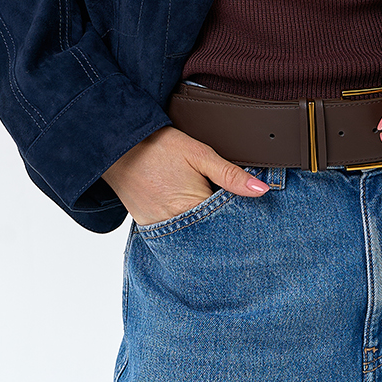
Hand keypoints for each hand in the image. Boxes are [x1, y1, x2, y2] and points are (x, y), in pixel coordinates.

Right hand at [101, 125, 270, 226]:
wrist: (118, 145)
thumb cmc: (159, 146)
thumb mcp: (199, 153)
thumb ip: (230, 174)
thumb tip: (262, 190)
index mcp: (193, 208)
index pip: (227, 224)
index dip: (241, 217)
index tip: (253, 217)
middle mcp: (175, 226)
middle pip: (210, 234)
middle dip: (223, 227)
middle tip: (231, 215)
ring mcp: (158, 229)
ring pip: (192, 236)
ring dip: (203, 229)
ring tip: (209, 212)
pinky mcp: (147, 227)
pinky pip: (172, 234)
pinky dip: (184, 228)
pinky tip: (190, 215)